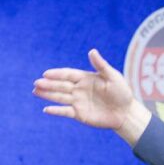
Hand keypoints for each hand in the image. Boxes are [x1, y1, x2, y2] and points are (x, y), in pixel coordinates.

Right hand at [33, 49, 150, 144]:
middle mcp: (79, 89)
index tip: (46, 74)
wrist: (126, 112)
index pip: (68, 74)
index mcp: (85, 78)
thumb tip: (92, 51)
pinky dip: (56, 111)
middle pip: (61, 86)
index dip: (57, 74)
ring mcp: (78, 102)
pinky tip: (46, 109)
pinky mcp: (79, 114)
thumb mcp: (112, 76)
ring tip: (35, 92)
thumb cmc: (121, 92)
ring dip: (47, 95)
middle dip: (48, 84)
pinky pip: (65, 111)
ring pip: (60, 97)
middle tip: (36, 83)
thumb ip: (101, 65)